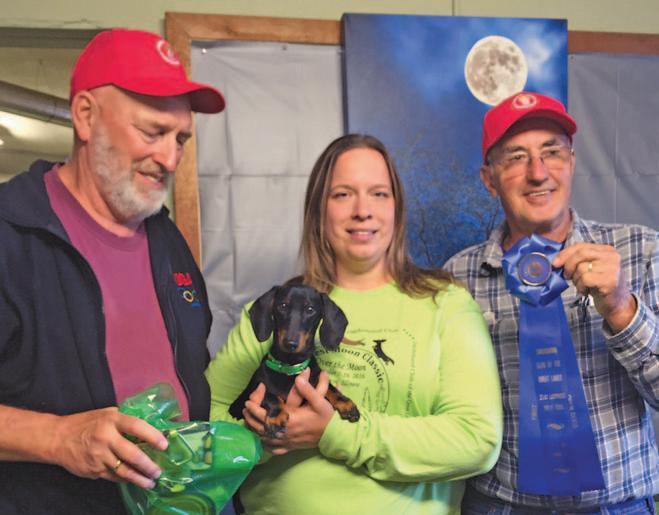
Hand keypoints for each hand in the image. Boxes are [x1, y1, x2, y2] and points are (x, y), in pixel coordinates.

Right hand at [49, 407, 167, 488]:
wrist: (57, 438)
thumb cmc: (86, 423)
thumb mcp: (106, 414)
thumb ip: (124, 420)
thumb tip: (149, 428)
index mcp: (112, 420)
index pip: (137, 427)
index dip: (153, 436)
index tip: (164, 445)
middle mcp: (106, 438)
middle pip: (132, 454)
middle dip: (148, 465)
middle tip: (158, 471)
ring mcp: (98, 456)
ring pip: (123, 471)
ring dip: (139, 478)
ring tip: (151, 482)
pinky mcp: (93, 470)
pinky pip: (113, 477)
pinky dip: (125, 480)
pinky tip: (134, 481)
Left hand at [243, 370, 334, 454]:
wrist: (334, 436)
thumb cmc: (327, 418)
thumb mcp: (320, 402)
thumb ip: (308, 390)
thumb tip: (298, 378)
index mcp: (290, 420)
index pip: (265, 415)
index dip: (254, 408)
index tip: (247, 402)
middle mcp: (285, 432)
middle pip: (260, 426)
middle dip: (250, 417)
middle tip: (244, 410)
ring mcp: (286, 442)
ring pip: (263, 438)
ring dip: (254, 429)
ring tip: (248, 421)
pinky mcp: (290, 447)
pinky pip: (272, 448)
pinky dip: (263, 444)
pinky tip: (261, 440)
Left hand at [553, 242, 635, 331]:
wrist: (617, 304)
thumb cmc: (599, 285)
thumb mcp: (590, 268)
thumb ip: (579, 261)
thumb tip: (557, 261)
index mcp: (606, 250)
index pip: (581, 246)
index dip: (565, 253)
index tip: (555, 263)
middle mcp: (612, 256)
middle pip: (581, 254)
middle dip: (568, 265)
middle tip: (566, 276)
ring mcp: (612, 268)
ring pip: (581, 268)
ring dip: (576, 280)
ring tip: (582, 286)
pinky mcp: (610, 281)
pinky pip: (585, 280)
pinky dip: (581, 287)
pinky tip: (586, 291)